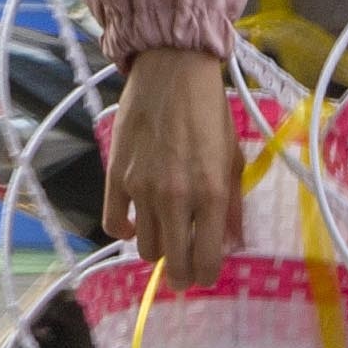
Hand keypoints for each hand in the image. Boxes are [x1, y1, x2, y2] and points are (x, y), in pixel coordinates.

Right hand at [102, 48, 240, 289]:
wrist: (173, 72)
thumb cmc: (210, 112)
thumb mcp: (233, 158)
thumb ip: (233, 204)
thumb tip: (231, 242)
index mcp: (212, 193)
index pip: (205, 258)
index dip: (206, 274)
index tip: (206, 275)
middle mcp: (176, 197)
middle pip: (172, 261)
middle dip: (180, 275)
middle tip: (182, 275)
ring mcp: (142, 189)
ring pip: (144, 247)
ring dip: (156, 249)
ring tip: (165, 240)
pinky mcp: (116, 176)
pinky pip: (113, 223)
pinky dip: (124, 230)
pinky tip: (135, 224)